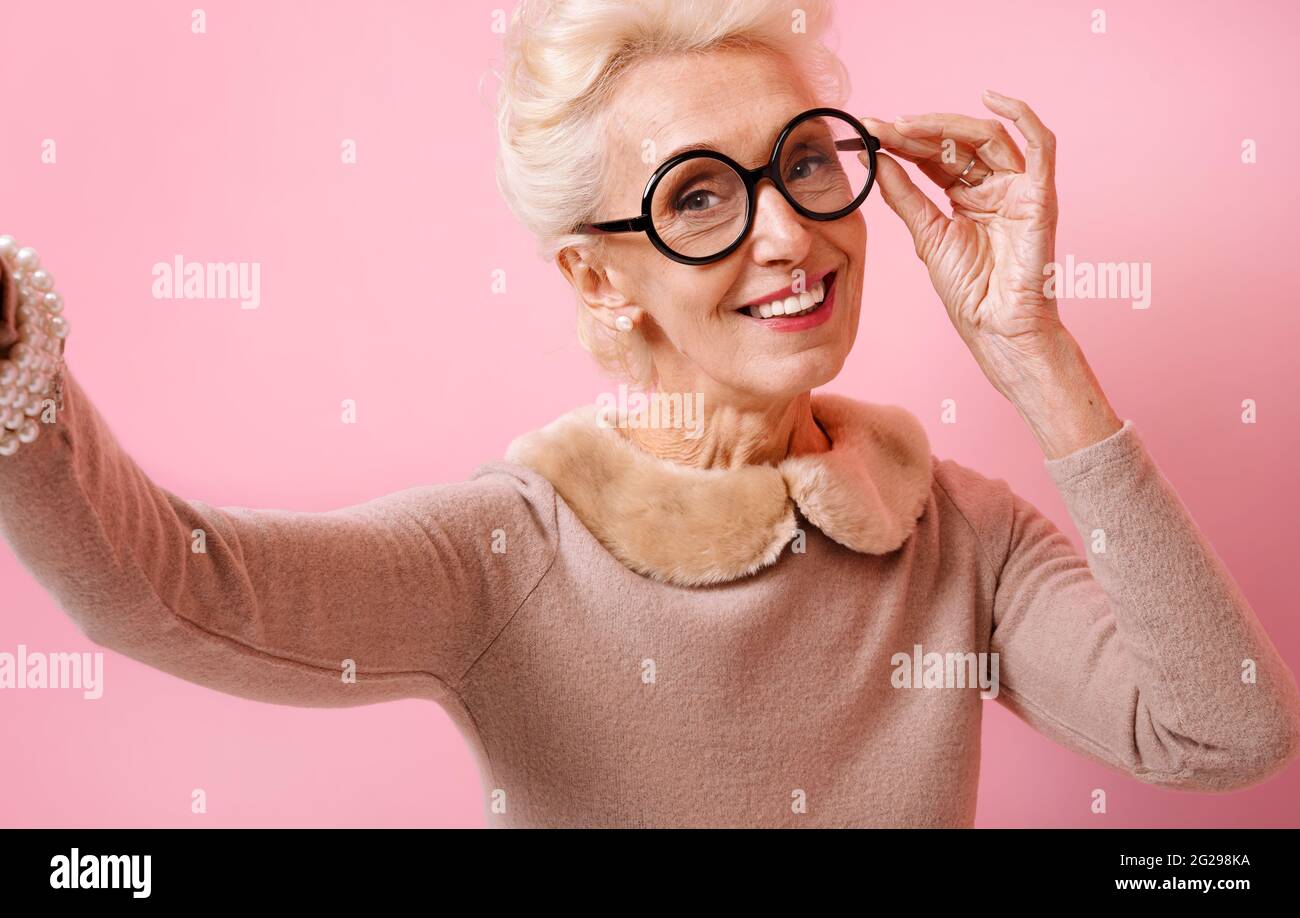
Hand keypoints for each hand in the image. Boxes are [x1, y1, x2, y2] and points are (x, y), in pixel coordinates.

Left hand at [860, 90, 1063, 399]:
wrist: (994, 326)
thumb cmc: (969, 291)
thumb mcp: (926, 234)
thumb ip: (904, 195)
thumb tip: (875, 161)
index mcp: (968, 196)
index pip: (936, 156)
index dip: (904, 141)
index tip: (869, 131)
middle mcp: (995, 186)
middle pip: (959, 142)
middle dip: (917, 131)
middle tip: (881, 127)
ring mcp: (1019, 188)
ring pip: (989, 136)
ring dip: (946, 124)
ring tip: (906, 124)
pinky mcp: (1040, 195)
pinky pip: (1042, 144)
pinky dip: (1023, 115)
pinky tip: (992, 98)